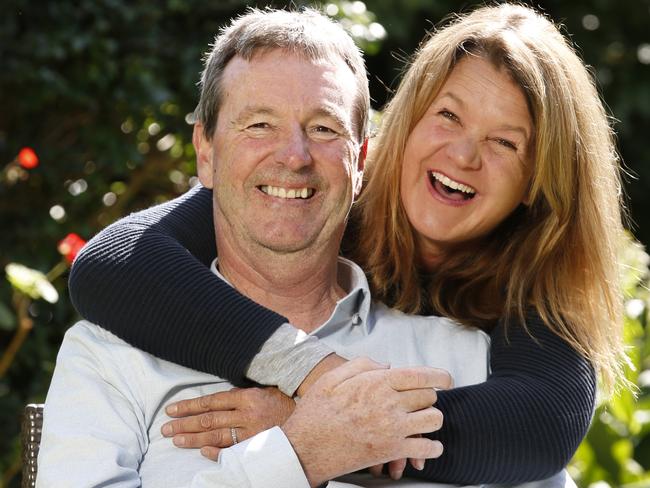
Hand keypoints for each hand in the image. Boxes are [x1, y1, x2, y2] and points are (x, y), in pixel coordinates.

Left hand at [161, 386, 294, 457]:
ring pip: (216, 435)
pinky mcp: (257, 447)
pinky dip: (217, 452)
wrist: (309, 419)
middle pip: (209, 419)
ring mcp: (252, 432)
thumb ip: (242, 394)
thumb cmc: (285, 403)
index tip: (172, 409)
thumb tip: (220, 396)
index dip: (190, 406)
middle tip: (166, 429)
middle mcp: (247, 414)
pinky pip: (233, 451)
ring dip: (193, 438)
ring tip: (175, 440)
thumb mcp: (264, 390)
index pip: (211, 401)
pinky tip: (202, 451)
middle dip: (185, 424)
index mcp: (247, 396)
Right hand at [282, 357, 450, 486]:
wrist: (305, 447)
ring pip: (433, 420)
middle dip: (428, 397)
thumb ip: (361, 365)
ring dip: (432, 419)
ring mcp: (392, 428)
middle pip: (428, 396)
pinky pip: (425, 449)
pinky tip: (430, 446)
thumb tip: (386, 364)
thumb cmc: (316, 413)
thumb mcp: (332, 378)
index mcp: (376, 383)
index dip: (439, 375)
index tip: (446, 379)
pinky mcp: (390, 451)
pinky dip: (433, 448)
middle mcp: (388, 403)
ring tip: (425, 420)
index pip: (419, 375)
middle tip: (423, 401)